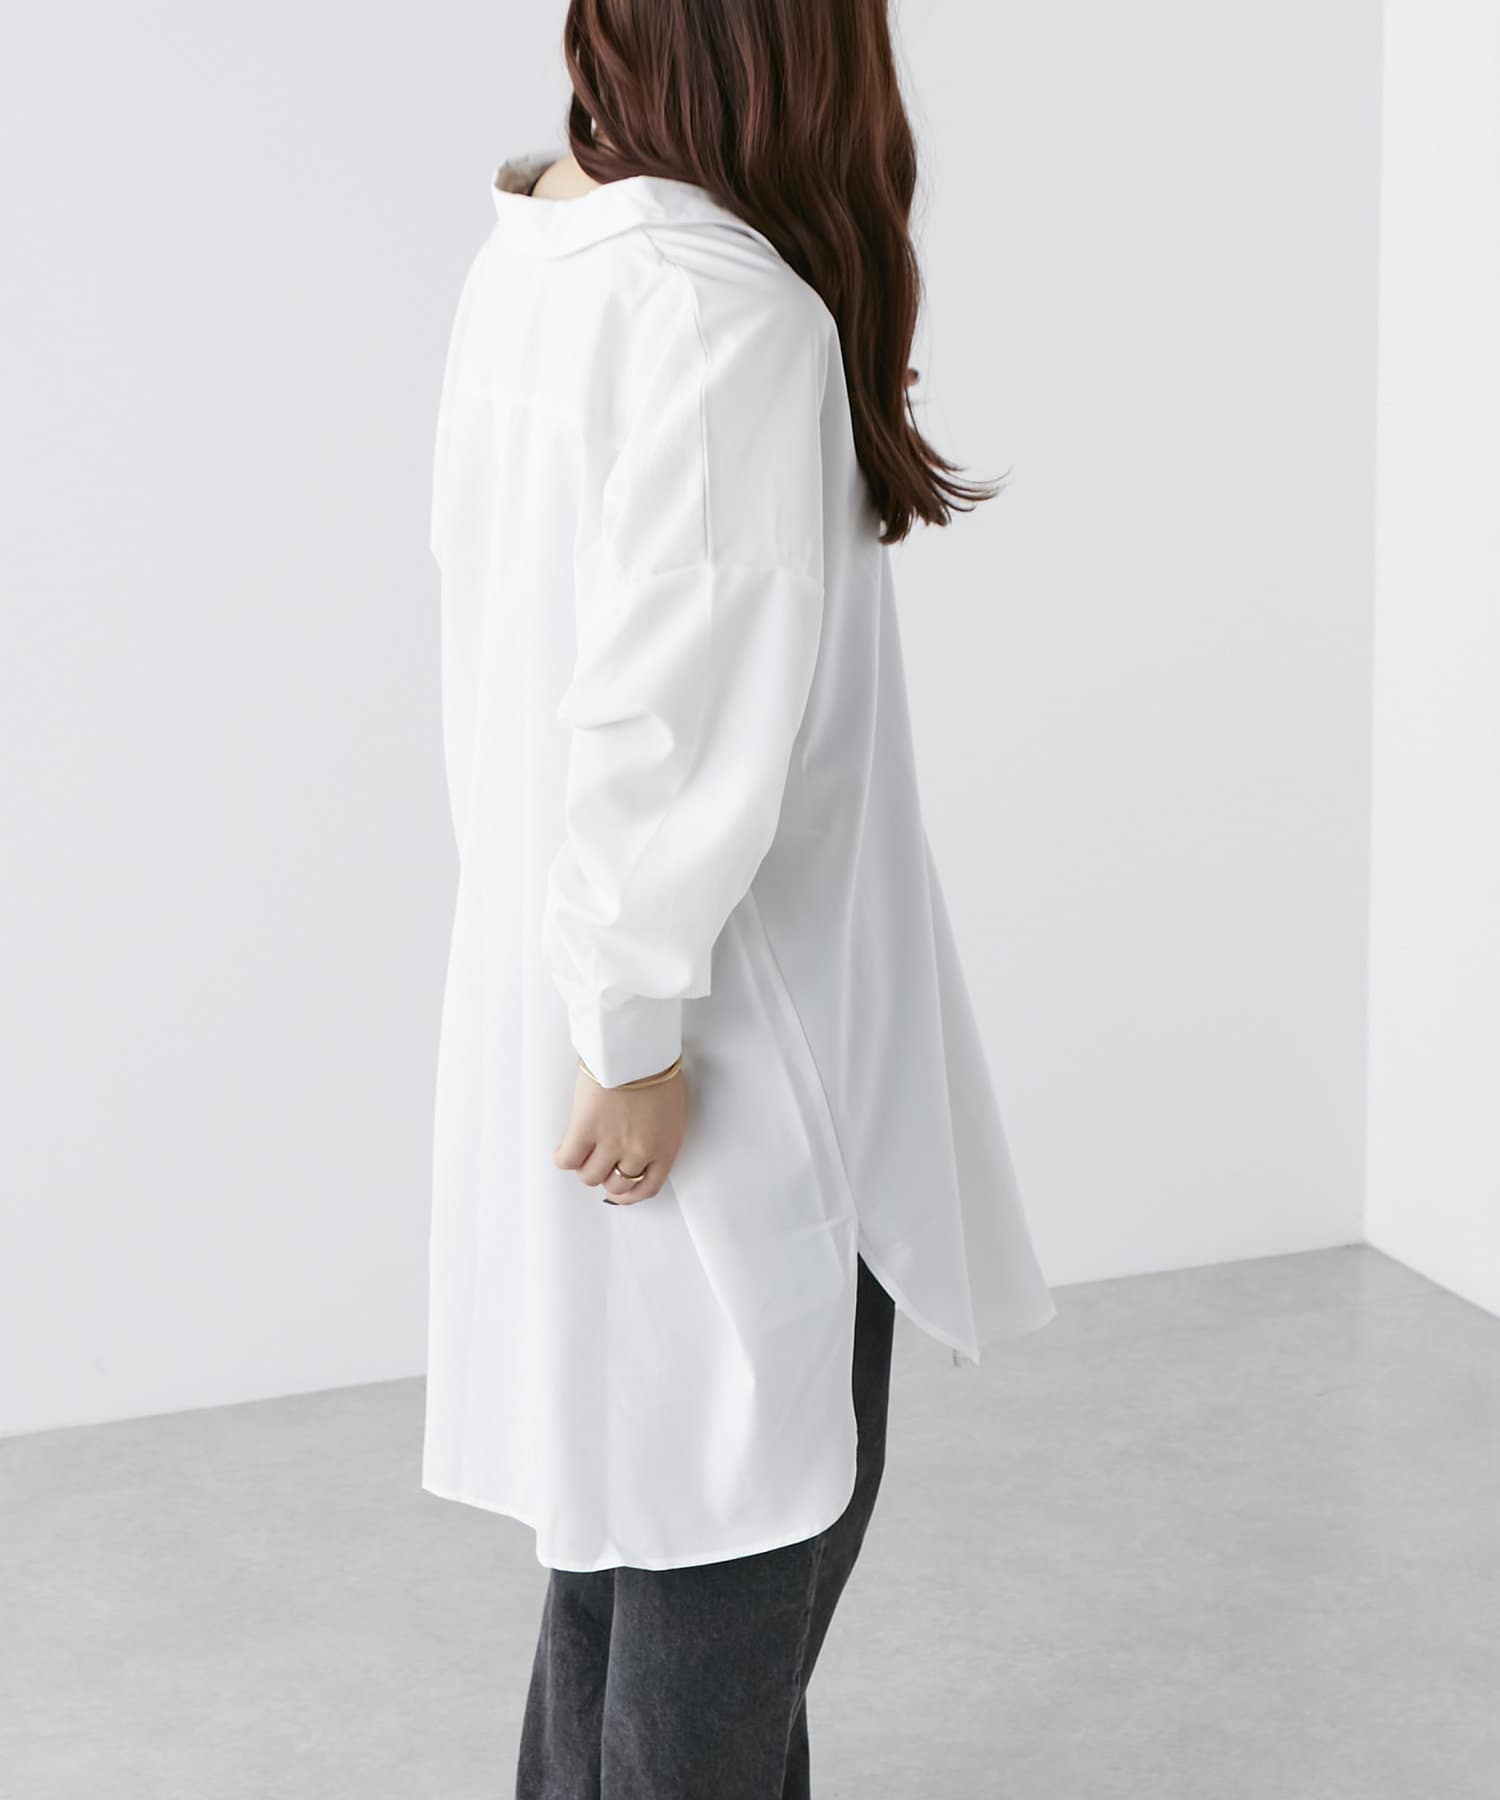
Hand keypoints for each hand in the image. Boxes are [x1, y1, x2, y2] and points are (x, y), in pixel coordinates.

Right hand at [553, 1064, 686, 1203]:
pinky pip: (567, 1160)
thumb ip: (657, 1134)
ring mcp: (612, 1142)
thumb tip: (638, 1150)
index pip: (647, 1188)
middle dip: (606, 1174)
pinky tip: (565, 1145)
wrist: (635, 1043)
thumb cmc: (654, 1065)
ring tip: (582, 1147)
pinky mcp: (586, 1129)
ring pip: (589, 1176)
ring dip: (584, 1165)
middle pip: (616, 1184)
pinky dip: (563, 1156)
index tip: (619, 1191)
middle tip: (598, 1158)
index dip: (629, 1194)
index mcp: (665, 1145)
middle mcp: (640, 1150)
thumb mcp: (669, 1107)